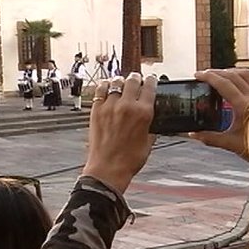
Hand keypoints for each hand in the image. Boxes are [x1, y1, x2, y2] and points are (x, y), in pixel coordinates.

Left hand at [82, 73, 157, 193]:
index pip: (150, 86)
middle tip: (136, 79)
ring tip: (121, 83)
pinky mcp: (96, 111)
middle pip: (133, 80)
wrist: (108, 169)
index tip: (151, 80)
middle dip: (136, 78)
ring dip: (121, 81)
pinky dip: (104, 85)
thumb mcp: (148, 142)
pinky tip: (106, 87)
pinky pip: (100, 90)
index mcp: (144, 113)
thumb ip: (151, 126)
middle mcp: (127, 106)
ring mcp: (110, 107)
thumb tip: (152, 117)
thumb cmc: (128, 160)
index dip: (152, 80)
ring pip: (116, 82)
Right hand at [188, 69, 248, 160]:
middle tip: (205, 74)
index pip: (223, 84)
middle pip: (233, 76)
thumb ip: (210, 138)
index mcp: (243, 105)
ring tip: (222, 74)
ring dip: (233, 72)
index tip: (198, 75)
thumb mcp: (231, 144)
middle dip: (217, 73)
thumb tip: (193, 134)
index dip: (208, 77)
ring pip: (248, 74)